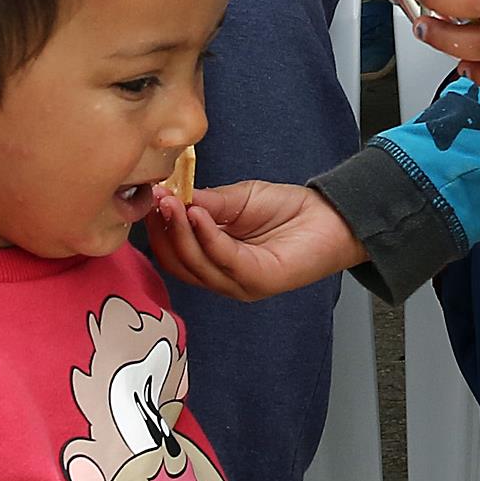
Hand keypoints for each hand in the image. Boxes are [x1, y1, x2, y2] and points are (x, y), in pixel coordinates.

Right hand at [148, 178, 362, 300]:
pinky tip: (197, 214)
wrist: (330, 216)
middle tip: (156, 199)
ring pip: (195, 264)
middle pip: (178, 263)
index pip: (173, 253)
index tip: (148, 197)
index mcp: (212, 260)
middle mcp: (222, 277)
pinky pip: (223, 259)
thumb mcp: (237, 199)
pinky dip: (206, 236)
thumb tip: (169, 196)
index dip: (158, 227)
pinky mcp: (257, 281)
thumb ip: (206, 202)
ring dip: (179, 232)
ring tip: (171, 203)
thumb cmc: (287, 210)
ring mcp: (238, 284)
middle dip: (163, 231)